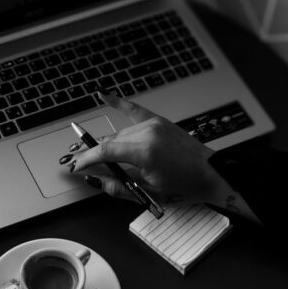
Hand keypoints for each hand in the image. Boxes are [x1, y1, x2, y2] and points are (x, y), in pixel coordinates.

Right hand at [69, 93, 229, 205]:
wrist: (212, 174)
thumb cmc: (186, 185)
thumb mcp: (150, 193)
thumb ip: (119, 188)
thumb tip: (97, 181)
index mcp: (145, 153)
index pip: (104, 153)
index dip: (86, 160)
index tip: (75, 166)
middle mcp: (148, 134)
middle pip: (110, 142)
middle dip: (93, 153)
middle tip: (79, 162)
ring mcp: (154, 125)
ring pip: (119, 133)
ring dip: (106, 144)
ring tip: (94, 154)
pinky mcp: (159, 122)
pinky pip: (133, 109)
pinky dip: (118, 103)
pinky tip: (103, 95)